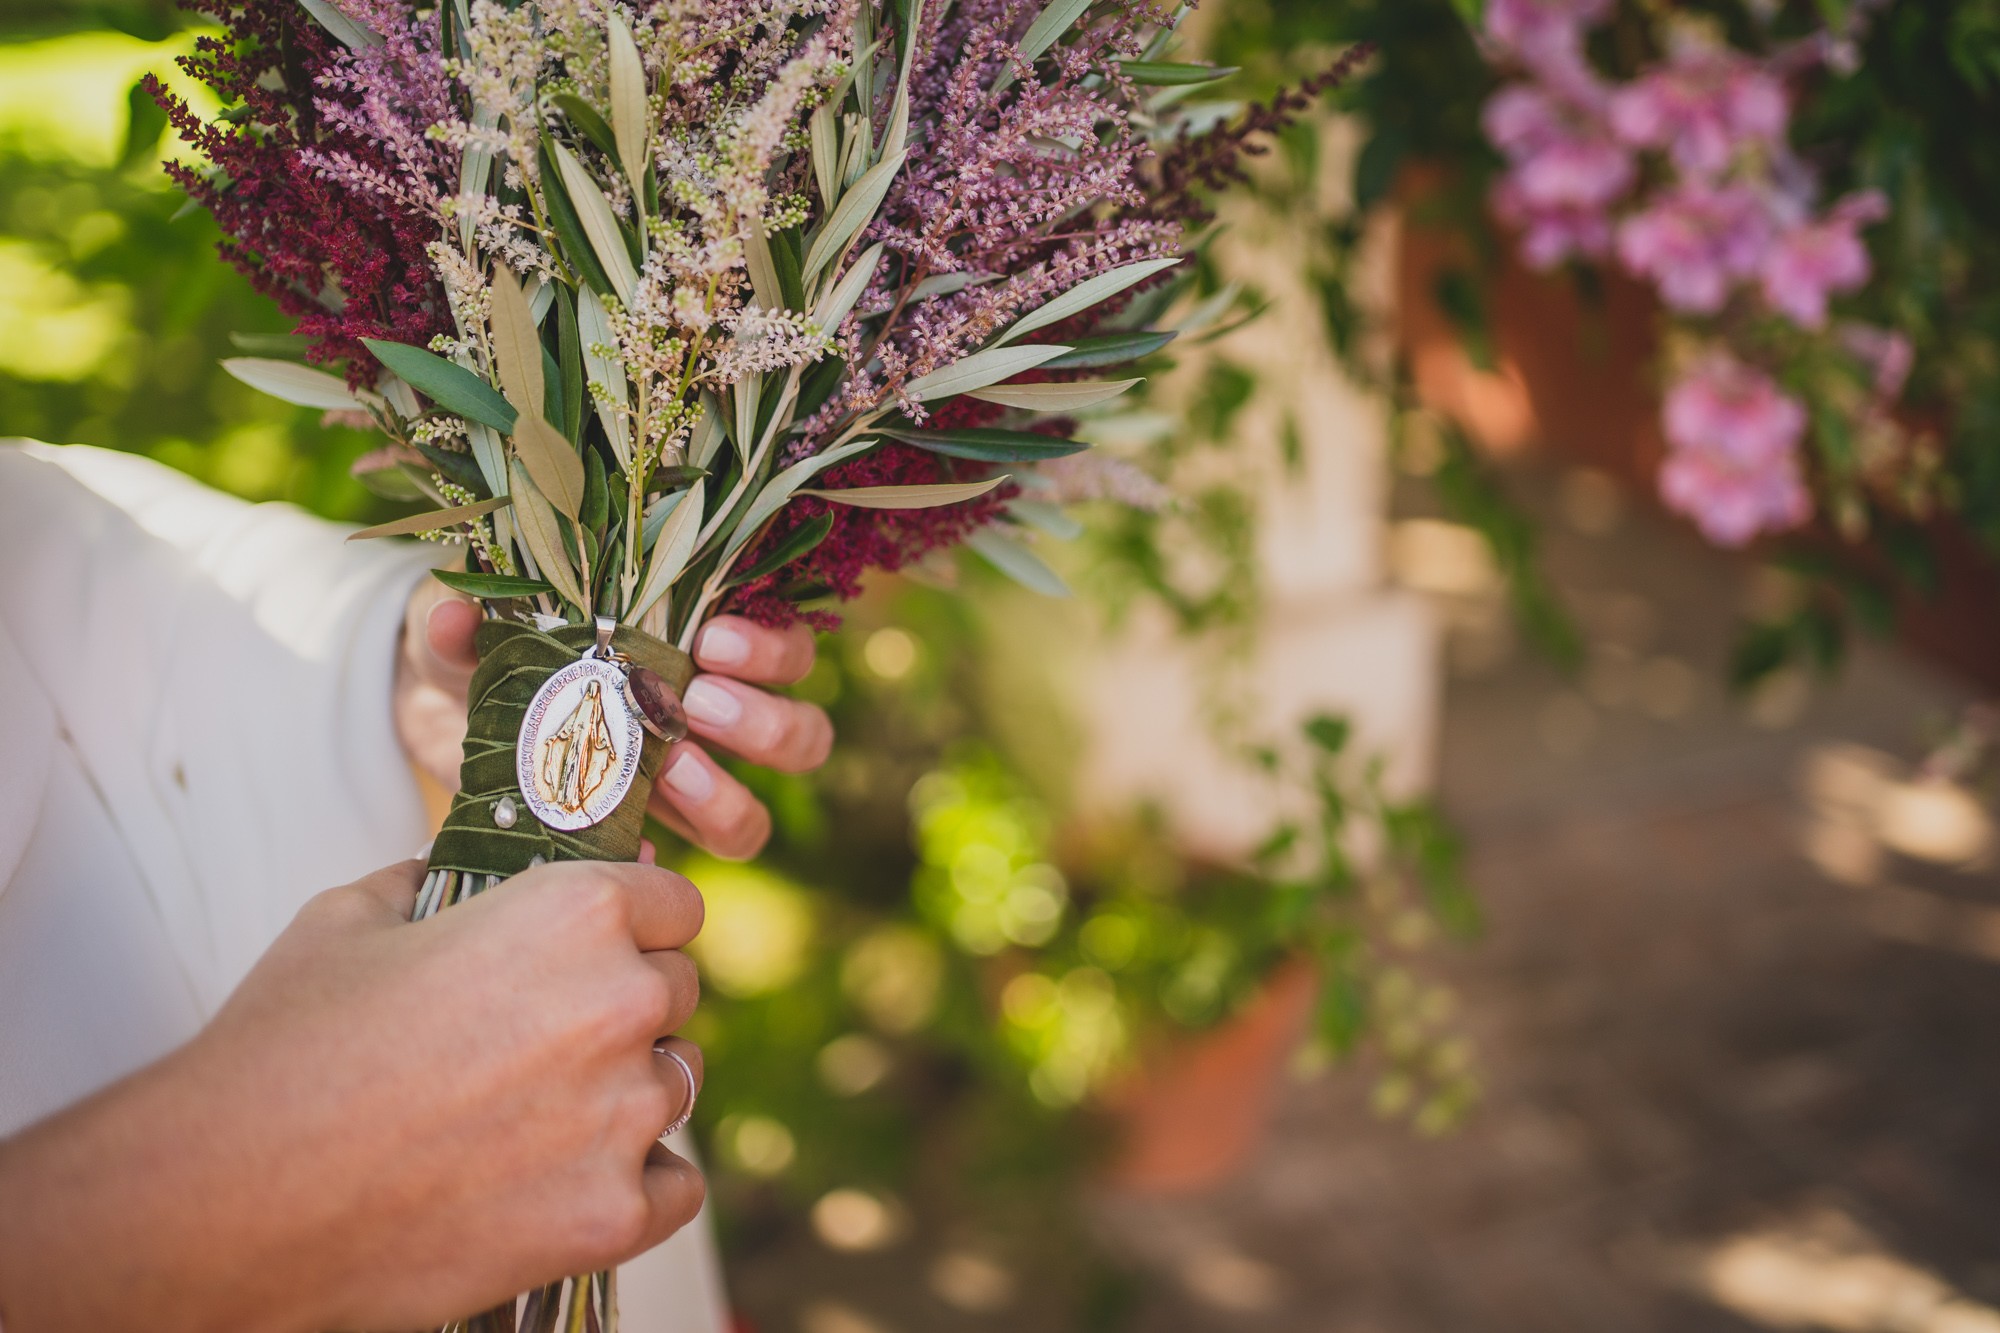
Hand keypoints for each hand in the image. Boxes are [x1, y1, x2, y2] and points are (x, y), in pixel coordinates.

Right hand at [0, 859, 706, 1332]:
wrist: (228, 1198)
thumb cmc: (285, 1053)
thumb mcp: (352, 920)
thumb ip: (434, 883)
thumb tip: (461, 873)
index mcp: (575, 914)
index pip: (675, 904)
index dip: (639, 923)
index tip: (611, 946)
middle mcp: (620, 1004)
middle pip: (679, 992)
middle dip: (626, 1007)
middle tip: (545, 1039)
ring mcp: (624, 1115)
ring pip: (678, 1082)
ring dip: (630, 1090)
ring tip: (538, 1111)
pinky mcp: (612, 1214)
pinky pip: (677, 1183)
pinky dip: (636, 1183)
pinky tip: (568, 1177)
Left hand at [395, 580, 833, 859]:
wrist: (441, 715)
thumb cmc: (486, 644)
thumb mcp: (474, 616)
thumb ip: (464, 618)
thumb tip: (455, 620)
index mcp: (697, 651)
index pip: (783, 650)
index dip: (770, 650)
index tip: (711, 641)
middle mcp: (707, 722)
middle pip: (798, 736)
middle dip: (760, 724)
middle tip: (694, 704)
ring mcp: (677, 788)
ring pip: (754, 814)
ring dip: (727, 799)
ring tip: (671, 775)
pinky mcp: (632, 840)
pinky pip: (670, 869)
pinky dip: (648, 862)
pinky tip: (618, 847)